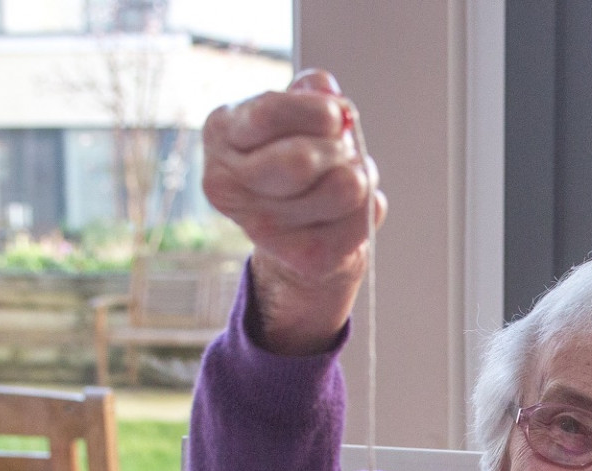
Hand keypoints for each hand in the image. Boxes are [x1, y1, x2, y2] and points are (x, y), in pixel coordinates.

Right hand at [200, 68, 387, 353]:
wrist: (299, 227)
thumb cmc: (294, 155)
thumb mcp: (296, 112)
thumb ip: (309, 92)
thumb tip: (324, 90)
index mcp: (220, 133)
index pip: (271, 112)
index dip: (317, 111)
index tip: (338, 116)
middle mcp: (227, 184)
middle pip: (302, 160)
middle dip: (338, 148)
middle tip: (343, 149)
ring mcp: (261, 228)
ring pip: (343, 189)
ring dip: (361, 175)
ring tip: (347, 177)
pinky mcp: (304, 258)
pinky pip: (361, 221)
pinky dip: (370, 208)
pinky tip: (350, 208)